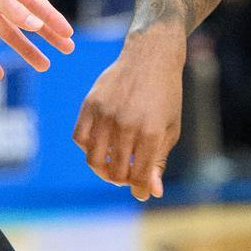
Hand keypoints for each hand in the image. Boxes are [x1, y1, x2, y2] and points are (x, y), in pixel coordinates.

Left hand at [0, 0, 73, 79]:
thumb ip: (13, 10)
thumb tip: (37, 26)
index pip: (35, 3)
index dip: (53, 19)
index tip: (69, 34)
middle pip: (27, 20)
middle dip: (47, 35)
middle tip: (68, 49)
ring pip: (8, 35)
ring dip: (25, 50)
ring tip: (44, 66)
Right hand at [73, 31, 183, 199]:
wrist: (150, 57)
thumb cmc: (165, 96)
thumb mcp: (170, 129)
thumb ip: (159, 161)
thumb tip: (151, 191)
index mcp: (151, 132)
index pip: (140, 176)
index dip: (140, 190)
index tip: (141, 193)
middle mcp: (126, 124)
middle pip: (115, 172)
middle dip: (122, 181)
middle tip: (128, 176)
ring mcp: (105, 114)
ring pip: (93, 159)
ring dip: (102, 169)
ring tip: (113, 165)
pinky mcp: (90, 105)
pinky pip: (79, 138)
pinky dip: (87, 148)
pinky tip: (101, 146)